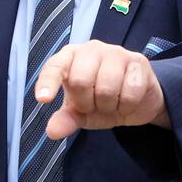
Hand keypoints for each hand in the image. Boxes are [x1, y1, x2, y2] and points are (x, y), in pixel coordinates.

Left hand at [33, 41, 169, 139]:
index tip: (43, 99)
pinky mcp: (138, 62)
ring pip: (106, 88)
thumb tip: (52, 131)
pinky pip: (130, 92)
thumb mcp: (80, 113)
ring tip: (111, 103)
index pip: (54, 66)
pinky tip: (127, 101)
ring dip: (108, 106)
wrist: (136, 103)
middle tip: (93, 105)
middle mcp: (91, 50)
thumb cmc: (101, 101)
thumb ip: (66, 119)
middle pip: (80, 80)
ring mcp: (116, 53)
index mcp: (70, 57)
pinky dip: (127, 106)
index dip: (47, 82)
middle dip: (87, 103)